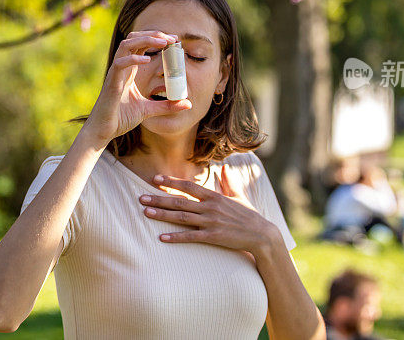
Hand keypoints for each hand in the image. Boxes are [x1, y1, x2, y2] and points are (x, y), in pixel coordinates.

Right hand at [83, 30, 191, 143]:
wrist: (103, 131)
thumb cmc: (121, 118)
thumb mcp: (149, 110)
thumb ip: (166, 105)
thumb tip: (188, 104)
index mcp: (129, 70)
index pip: (141, 45)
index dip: (156, 39)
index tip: (174, 40)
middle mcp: (121, 68)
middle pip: (134, 39)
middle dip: (153, 35)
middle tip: (172, 38)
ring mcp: (115, 73)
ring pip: (126, 45)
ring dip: (145, 40)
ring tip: (163, 42)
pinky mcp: (111, 82)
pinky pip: (119, 64)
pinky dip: (133, 59)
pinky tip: (147, 60)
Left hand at [138, 165, 279, 259]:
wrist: (262, 235)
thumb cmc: (250, 215)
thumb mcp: (239, 195)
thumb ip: (229, 181)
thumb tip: (225, 166)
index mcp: (214, 196)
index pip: (189, 186)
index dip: (171, 182)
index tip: (155, 179)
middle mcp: (210, 207)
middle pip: (180, 202)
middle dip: (159, 199)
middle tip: (141, 198)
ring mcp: (211, 222)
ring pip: (182, 218)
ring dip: (162, 215)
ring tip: (146, 213)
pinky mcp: (214, 237)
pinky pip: (191, 237)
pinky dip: (176, 237)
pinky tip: (162, 237)